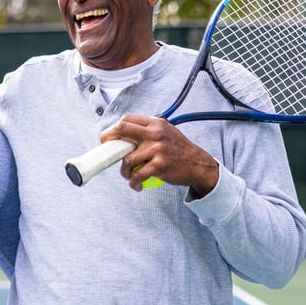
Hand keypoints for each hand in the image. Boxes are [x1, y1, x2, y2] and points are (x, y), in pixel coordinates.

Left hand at [99, 114, 218, 193]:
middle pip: (122, 130)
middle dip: (109, 141)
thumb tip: (124, 134)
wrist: (198, 164)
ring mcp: (157, 149)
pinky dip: (134, 182)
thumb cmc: (179, 149)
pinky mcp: (159, 165)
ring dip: (124, 171)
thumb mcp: (166, 132)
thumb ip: (147, 130)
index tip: (108, 138)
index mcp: (155, 123)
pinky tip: (136, 185)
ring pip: (128, 159)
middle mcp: (155, 133)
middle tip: (107, 152)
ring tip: (129, 175)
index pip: (127, 119)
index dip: (113, 129)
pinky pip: (138, 175)